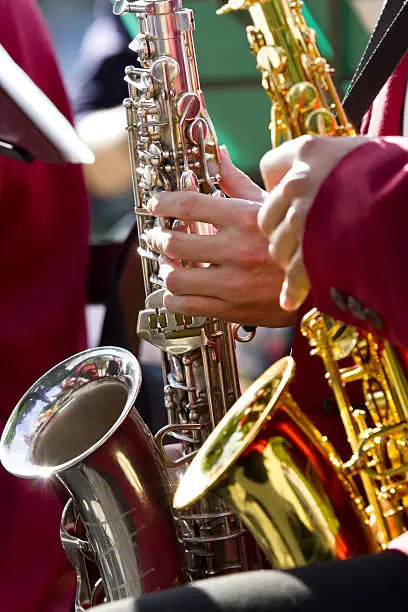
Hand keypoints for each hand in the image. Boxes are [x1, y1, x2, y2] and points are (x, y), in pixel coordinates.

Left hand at [145, 147, 296, 327]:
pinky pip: (186, 306)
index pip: (189, 205)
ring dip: (166, 269)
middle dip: (158, 237)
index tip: (156, 204)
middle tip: (157, 235)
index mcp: (246, 219)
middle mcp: (237, 251)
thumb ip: (237, 181)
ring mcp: (234, 284)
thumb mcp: (271, 206)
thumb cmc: (296, 240)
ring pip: (175, 277)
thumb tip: (217, 152)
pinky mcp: (233, 310)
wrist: (321, 286)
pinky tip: (179, 289)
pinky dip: (174, 297)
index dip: (163, 203)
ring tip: (169, 264)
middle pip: (175, 242)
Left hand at [258, 135, 368, 310]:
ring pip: (277, 247)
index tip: (292, 194)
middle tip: (301, 236)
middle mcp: (298, 183)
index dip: (279, 184)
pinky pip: (294, 275)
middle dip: (281, 228)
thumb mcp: (362, 152)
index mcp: (309, 152)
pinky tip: (290, 299)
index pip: (269, 167)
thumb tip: (323, 173)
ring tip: (310, 260)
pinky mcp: (314, 252)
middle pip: (268, 214)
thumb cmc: (397, 171)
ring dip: (290, 257)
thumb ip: (332, 162)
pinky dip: (292, 289)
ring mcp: (303, 220)